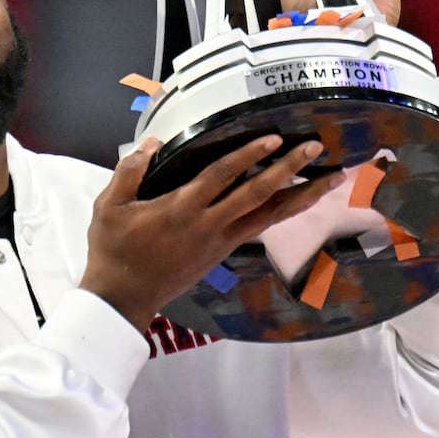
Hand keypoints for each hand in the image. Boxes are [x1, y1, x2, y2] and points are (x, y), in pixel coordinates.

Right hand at [79, 135, 345, 331]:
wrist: (122, 298)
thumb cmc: (114, 250)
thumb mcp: (108, 207)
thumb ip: (130, 171)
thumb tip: (151, 143)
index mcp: (181, 209)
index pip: (222, 176)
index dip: (247, 156)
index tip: (273, 138)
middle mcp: (209, 224)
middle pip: (257, 194)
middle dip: (288, 170)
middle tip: (314, 147)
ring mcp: (220, 241)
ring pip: (268, 215)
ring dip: (301, 195)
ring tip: (330, 177)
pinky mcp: (222, 252)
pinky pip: (259, 227)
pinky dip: (283, 211)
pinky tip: (298, 200)